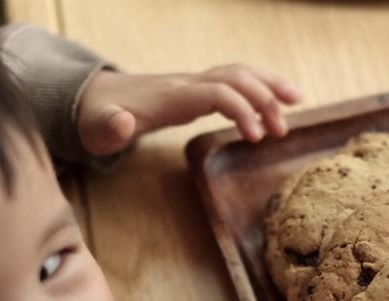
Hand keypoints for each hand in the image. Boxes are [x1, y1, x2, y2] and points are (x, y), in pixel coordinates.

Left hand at [76, 63, 302, 155]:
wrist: (91, 102)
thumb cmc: (95, 121)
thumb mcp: (97, 131)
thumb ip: (110, 128)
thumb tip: (122, 124)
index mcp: (171, 96)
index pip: (217, 92)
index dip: (242, 110)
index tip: (256, 139)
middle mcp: (186, 83)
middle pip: (235, 77)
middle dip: (265, 97)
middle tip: (283, 131)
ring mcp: (192, 83)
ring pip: (238, 74)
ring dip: (269, 85)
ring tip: (297, 102)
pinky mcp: (195, 90)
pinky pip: (233, 82)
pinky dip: (257, 88)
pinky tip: (273, 105)